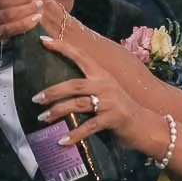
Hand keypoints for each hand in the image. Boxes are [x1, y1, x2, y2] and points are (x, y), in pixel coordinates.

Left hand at [35, 52, 171, 161]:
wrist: (146, 126)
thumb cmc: (120, 110)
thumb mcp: (105, 94)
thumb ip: (87, 91)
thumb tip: (57, 92)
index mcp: (102, 75)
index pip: (80, 56)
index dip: (62, 47)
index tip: (43, 39)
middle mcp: (106, 85)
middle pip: (74, 84)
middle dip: (53, 91)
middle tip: (35, 99)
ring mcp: (111, 101)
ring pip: (78, 103)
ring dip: (58, 111)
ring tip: (42, 118)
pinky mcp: (114, 118)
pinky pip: (89, 126)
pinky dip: (74, 135)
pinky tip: (62, 141)